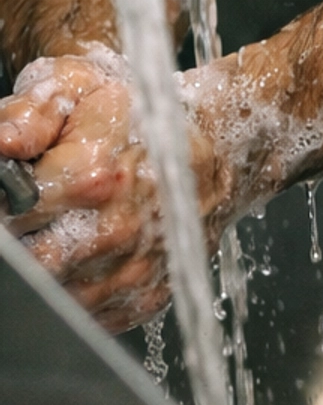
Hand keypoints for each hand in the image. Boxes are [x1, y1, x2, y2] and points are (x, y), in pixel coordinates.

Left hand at [0, 51, 224, 332]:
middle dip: (20, 245)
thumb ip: (28, 116)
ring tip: (56, 232)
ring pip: (53, 298)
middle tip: (31, 218)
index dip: (1, 206)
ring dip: (44, 272)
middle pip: (28, 267)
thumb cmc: (141, 117)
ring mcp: (131, 271)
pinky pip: (86, 316)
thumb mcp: (81, 88)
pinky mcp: (142, 298)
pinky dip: (72, 294)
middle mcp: (114, 232)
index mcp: (92, 177)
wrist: (218, 145)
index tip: (9, 195)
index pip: (7, 216)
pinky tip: (80, 257)